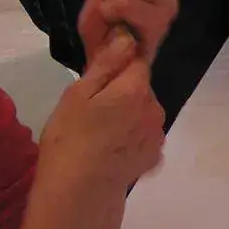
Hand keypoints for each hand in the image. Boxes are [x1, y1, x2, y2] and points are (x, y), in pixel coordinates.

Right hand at [38, 35, 164, 192]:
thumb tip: (127, 38)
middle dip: (123, 93)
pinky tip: (114, 149)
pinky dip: (134, 138)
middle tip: (94, 110)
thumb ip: (107, 65)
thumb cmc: (70, 137)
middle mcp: (155, 109)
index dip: (119, 66)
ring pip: (145, 112)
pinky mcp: (156, 156)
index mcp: (136, 89)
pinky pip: (146, 135)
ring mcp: (158, 134)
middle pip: (141, 89)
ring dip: (130, 115)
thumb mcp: (78, 94)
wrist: (78, 190)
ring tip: (103, 133)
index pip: (136, 63)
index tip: (99, 79)